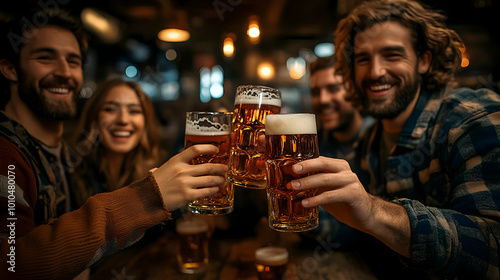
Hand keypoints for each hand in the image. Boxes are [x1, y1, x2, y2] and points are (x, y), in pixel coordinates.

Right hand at [152, 145, 227, 210]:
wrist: (147, 198)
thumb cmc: (155, 183)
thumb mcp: (164, 167)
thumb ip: (177, 163)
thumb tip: (186, 159)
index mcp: (176, 161)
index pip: (195, 149)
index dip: (208, 147)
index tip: (217, 149)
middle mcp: (182, 171)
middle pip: (207, 166)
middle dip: (220, 168)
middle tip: (226, 168)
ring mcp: (185, 183)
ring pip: (209, 180)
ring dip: (219, 180)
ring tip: (223, 180)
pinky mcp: (187, 196)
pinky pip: (205, 192)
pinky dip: (213, 190)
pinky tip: (216, 189)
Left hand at [290, 156, 410, 256]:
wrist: (366, 215)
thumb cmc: (342, 201)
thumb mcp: (326, 189)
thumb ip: (313, 184)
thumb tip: (289, 183)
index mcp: (337, 166)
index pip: (319, 159)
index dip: (303, 161)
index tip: (288, 165)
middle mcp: (345, 170)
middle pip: (323, 164)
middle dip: (306, 166)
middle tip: (292, 170)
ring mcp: (350, 181)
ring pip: (325, 179)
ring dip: (307, 183)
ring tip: (292, 188)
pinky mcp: (353, 194)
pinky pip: (331, 195)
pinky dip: (316, 199)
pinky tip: (305, 203)